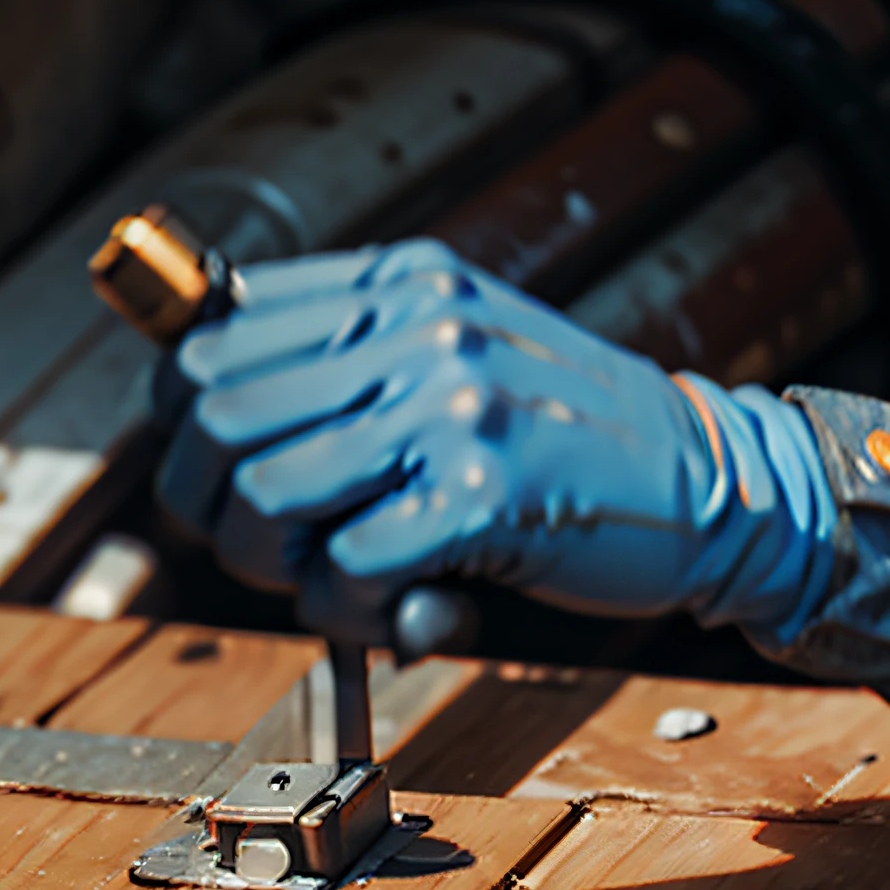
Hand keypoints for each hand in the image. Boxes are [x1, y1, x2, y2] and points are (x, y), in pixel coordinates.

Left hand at [150, 241, 836, 649]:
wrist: (708, 484)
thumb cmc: (572, 433)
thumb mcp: (460, 345)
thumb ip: (353, 351)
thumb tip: (194, 385)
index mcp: (408, 278)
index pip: (212, 332)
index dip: (181, 418)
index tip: (213, 467)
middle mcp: (424, 324)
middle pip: (212, 416)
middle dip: (210, 505)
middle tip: (268, 542)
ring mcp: (455, 405)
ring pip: (259, 497)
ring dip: (274, 566)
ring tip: (339, 575)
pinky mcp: (482, 495)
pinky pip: (341, 570)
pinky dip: (350, 611)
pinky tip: (406, 606)